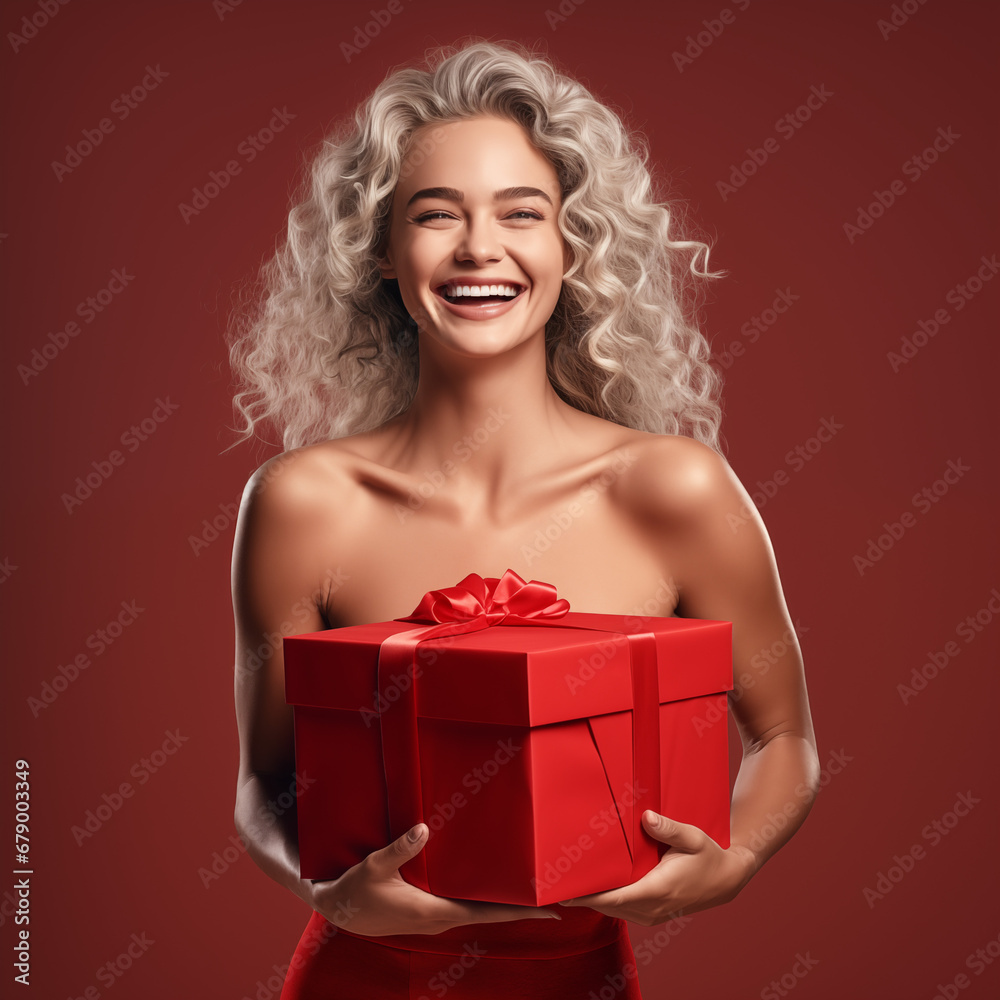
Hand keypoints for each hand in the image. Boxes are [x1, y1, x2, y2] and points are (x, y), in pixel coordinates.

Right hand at [308, 823, 563, 936]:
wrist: (336, 908)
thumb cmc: (355, 890)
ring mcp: (436, 916)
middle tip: (557, 895)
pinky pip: (466, 905)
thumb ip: (398, 848)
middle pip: (493, 913)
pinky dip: (485, 899)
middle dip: (524, 906)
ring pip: (480, 910)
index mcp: (436, 910)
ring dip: (505, 902)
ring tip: (532, 889)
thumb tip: (423, 829)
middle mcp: (442, 917)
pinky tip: (492, 885)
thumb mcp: (374, 867)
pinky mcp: (429, 911)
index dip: (522, 912)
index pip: (489, 913)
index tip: (554, 910)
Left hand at [557, 811, 755, 926]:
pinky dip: (607, 902)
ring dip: (594, 900)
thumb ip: (668, 828)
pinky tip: (595, 888)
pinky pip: (623, 911)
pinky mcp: (653, 914)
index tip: (566, 892)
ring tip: (570, 883)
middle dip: (584, 896)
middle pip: (609, 907)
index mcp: (658, 889)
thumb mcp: (692, 837)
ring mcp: (653, 914)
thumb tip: (646, 817)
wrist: (726, 880)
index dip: (589, 897)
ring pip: (615, 911)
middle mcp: (653, 907)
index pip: (615, 898)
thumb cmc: (707, 856)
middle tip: (557, 882)